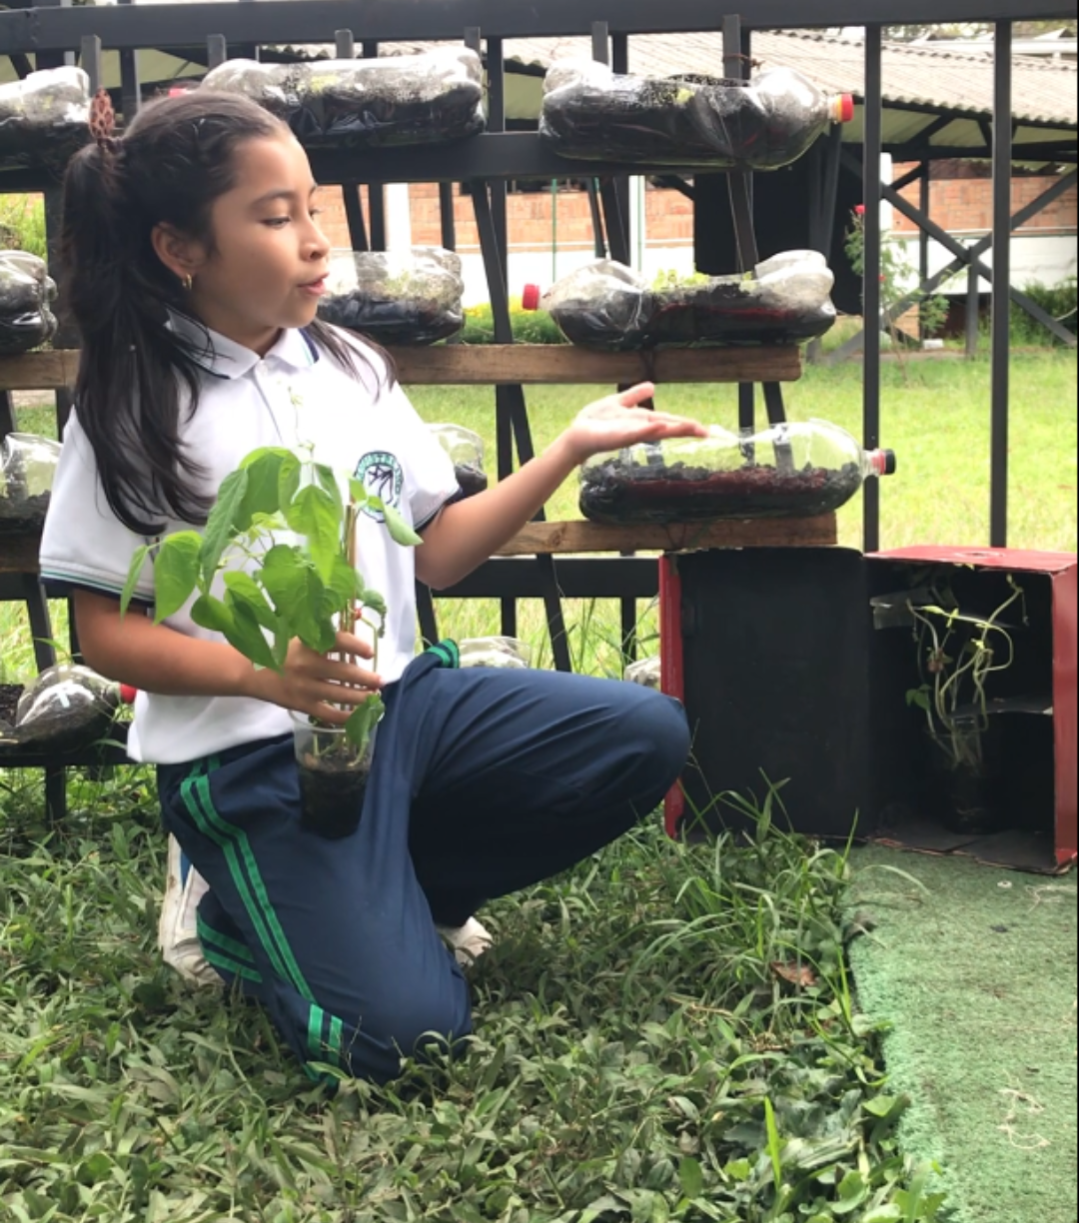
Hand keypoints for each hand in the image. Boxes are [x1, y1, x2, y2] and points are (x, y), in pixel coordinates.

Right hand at [244, 629, 381, 725]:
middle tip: (381, 681)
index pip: (337, 642)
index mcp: (307, 643)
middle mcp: (307, 665)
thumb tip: (355, 628)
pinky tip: (358, 715)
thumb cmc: (280, 651)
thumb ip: (322, 634)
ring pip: (341, 695)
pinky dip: (345, 716)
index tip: (370, 652)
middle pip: (344, 673)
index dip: (356, 646)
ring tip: (374, 696)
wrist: (250, 671)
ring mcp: (305, 687)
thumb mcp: (299, 636)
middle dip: (367, 679)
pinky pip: (329, 714)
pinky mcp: (302, 705)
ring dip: (361, 697)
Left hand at [561, 383, 708, 465]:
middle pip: (667, 428)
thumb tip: (653, 386)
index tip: (705, 430)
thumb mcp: (619, 402)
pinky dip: (647, 431)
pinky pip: (635, 433)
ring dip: (672, 429)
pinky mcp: (618, 438)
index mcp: (642, 421)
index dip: (685, 424)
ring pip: (655, 432)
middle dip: (685, 429)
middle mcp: (639, 430)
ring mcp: (630, 435)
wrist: (577, 432)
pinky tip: (659, 427)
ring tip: (691, 427)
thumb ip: (635, 395)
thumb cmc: (596, 421)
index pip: (668, 421)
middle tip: (706, 432)